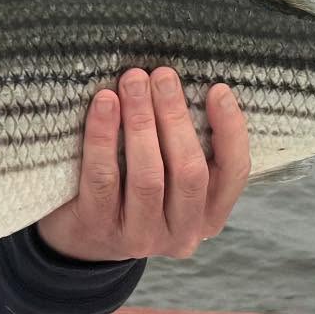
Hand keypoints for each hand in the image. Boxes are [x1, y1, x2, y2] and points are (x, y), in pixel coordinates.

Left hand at [37, 68, 248, 262]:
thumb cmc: (132, 191)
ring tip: (132, 81)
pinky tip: (104, 104)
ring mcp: (141, 236)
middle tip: (162, 75)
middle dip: (175, 116)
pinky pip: (103, 177)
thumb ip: (184, 147)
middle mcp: (182, 233)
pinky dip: (103, 136)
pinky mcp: (100, 228)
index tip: (218, 89)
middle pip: (188, 171)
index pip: (234, 173)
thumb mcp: (170, 179)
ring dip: (141, 121)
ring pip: (147, 176)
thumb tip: (187, 86)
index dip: (230, 130)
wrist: (80, 238)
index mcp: (209, 216)